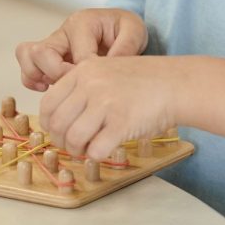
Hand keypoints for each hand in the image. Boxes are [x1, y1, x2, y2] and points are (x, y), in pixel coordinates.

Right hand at [15, 8, 147, 91]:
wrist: (119, 28)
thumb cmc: (124, 30)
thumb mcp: (135, 31)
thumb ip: (126, 47)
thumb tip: (109, 69)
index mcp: (83, 23)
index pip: (76, 54)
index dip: (84, 76)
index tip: (96, 87)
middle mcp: (62, 31)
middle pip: (40, 52)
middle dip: (56, 75)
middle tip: (74, 87)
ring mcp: (52, 43)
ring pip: (26, 55)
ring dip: (36, 75)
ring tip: (54, 88)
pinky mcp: (47, 56)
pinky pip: (27, 66)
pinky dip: (32, 79)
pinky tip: (48, 89)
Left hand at [39, 56, 180, 160]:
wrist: (176, 83)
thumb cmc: (144, 80)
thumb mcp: (106, 69)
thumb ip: (82, 86)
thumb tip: (58, 116)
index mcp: (83, 71)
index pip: (48, 103)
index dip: (49, 123)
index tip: (58, 130)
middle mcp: (91, 85)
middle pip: (57, 123)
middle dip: (61, 140)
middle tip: (73, 145)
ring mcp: (106, 104)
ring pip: (72, 138)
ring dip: (76, 150)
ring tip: (87, 148)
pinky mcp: (122, 123)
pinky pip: (95, 149)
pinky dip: (95, 155)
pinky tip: (105, 149)